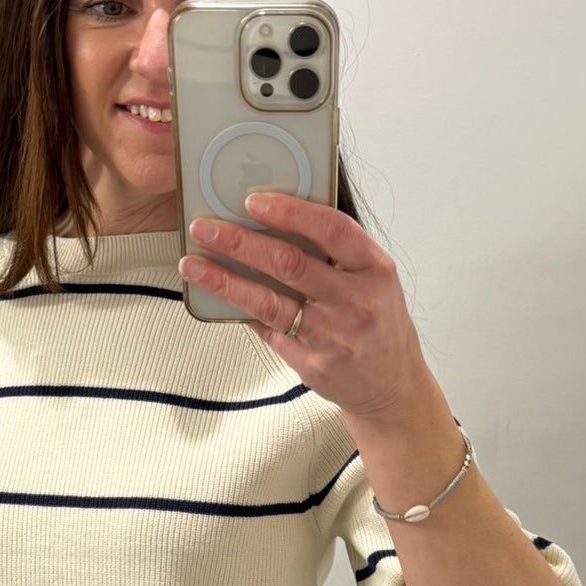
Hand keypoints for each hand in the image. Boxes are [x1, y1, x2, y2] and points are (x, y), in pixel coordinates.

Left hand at [179, 192, 430, 419]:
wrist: (392, 385)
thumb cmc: (378, 322)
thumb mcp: (373, 279)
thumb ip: (336, 253)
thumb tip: (273, 221)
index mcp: (374, 269)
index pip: (331, 229)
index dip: (290, 212)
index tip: (253, 200)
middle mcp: (357, 301)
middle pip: (290, 264)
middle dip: (241, 242)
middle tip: (205, 228)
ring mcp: (334, 336)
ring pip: (270, 303)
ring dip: (226, 281)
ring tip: (193, 265)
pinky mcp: (313, 363)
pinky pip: (268, 331)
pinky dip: (241, 312)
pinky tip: (215, 297)